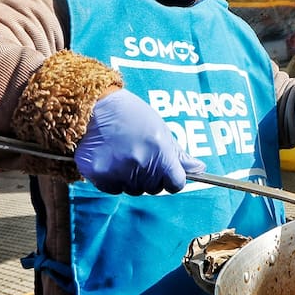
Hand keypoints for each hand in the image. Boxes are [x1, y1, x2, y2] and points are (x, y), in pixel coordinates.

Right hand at [76, 89, 203, 194]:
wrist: (95, 105)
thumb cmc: (130, 114)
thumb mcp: (160, 128)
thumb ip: (178, 153)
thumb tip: (199, 169)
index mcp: (160, 151)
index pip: (176, 183)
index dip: (172, 178)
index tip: (167, 172)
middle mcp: (141, 164)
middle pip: (154, 188)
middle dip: (150, 176)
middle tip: (139, 154)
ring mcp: (119, 171)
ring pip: (133, 189)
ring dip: (130, 178)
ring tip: (122, 153)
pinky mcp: (99, 175)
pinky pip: (113, 188)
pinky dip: (112, 179)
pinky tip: (109, 158)